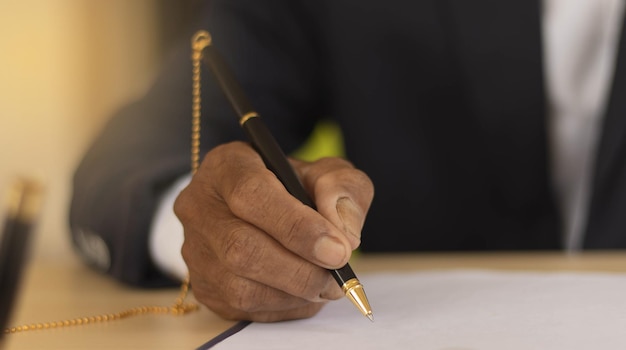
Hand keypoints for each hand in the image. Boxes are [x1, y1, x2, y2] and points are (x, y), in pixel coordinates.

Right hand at [174, 141, 373, 321]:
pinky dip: (284, 307)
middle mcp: (199, 206)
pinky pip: (244, 309)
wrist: (267, 209)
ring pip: (240, 287)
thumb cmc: (295, 187)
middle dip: (299, 269)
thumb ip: (343, 189)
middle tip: (338, 274)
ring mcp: (196, 251)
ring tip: (327, 284)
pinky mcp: (203, 287)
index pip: (251, 195)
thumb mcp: (326, 172)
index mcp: (226, 166)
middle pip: (241, 248)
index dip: (297, 227)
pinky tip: (305, 292)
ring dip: (294, 293)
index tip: (339, 249)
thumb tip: (344, 234)